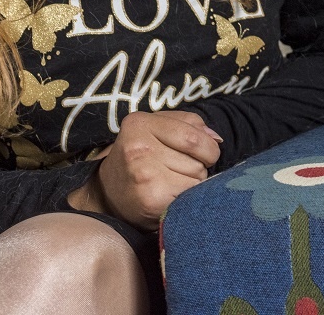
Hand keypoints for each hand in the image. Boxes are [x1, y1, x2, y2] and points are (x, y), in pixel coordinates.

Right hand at [68, 110, 221, 230]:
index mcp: (139, 123)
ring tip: (171, 183)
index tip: (202, 153)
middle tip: (179, 170)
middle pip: (199, 160)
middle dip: (199, 166)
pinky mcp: (151, 201)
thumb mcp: (157, 127)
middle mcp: (139, 148)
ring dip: (192, 183)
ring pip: (197, 180)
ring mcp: (144, 175)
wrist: (108, 194)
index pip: (195, 136)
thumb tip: (216, 140)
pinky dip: (187, 200)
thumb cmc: (141, 156)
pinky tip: (170, 198)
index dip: (207, 147)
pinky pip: (190, 198)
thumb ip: (189, 124)